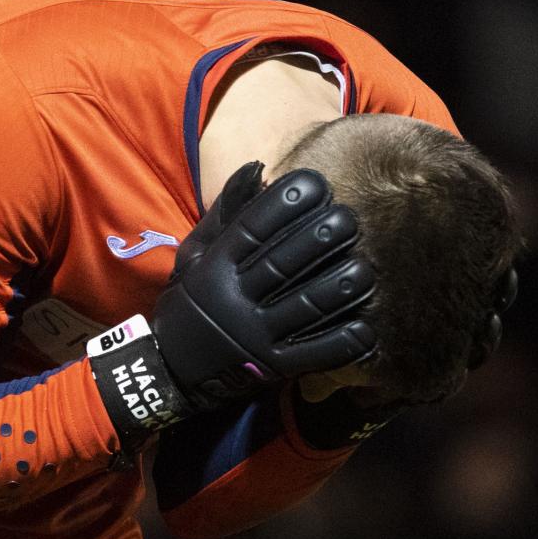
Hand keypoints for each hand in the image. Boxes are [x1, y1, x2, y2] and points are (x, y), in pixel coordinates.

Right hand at [86, 162, 377, 436]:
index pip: (252, 229)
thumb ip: (226, 212)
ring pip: (307, 308)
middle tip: (350, 219)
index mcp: (216, 268)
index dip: (285, 204)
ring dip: (341, 287)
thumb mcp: (196, 254)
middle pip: (284, 264)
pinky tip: (366, 328)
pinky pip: (315, 355)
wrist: (171, 370)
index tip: (316, 182)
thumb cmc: (192, 300)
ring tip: (365, 268)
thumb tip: (257, 168)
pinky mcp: (274, 368)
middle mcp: (235, 301)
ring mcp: (256, 337)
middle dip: (320, 238)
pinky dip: (343, 343)